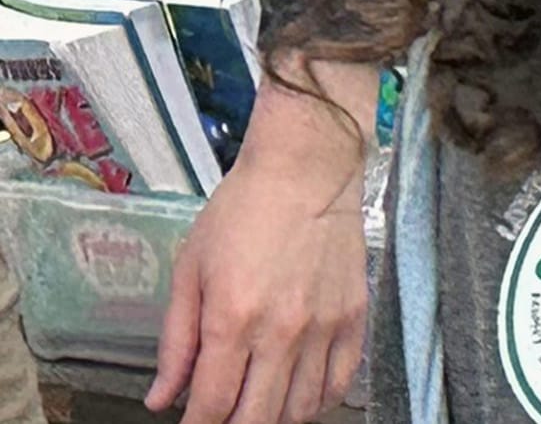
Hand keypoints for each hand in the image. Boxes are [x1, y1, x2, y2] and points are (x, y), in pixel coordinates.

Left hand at [152, 80, 371, 423]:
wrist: (308, 168)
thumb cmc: (243, 211)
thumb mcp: (191, 271)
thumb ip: (175, 342)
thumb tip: (161, 397)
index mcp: (232, 318)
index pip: (211, 405)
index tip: (191, 422)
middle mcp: (281, 330)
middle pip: (256, 418)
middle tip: (222, 415)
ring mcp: (324, 325)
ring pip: (300, 408)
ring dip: (274, 417)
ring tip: (258, 404)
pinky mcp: (354, 315)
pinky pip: (340, 381)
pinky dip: (318, 400)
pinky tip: (298, 393)